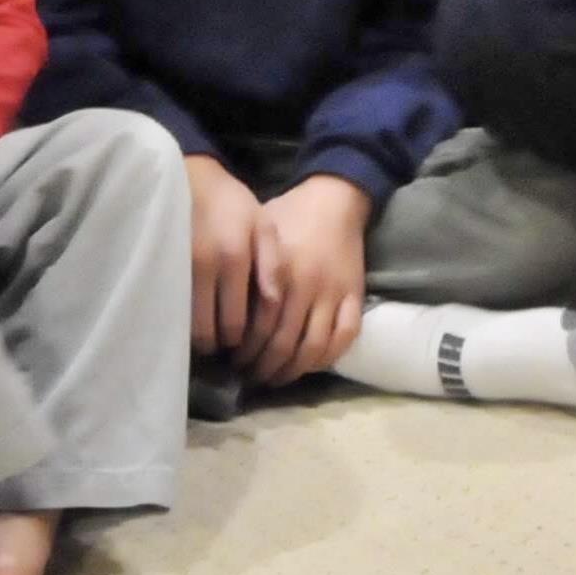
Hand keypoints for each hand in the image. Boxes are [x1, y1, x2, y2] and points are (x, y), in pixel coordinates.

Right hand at [185, 157, 262, 356]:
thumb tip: (274, 305)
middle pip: (206, 331)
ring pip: (183, 325)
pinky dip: (178, 318)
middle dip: (216, 342)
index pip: (235, 321)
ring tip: (205, 329)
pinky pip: (167, 308)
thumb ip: (273, 264)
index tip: (241, 342)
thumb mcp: (262, 224)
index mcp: (234, 257)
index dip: (238, 340)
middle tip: (222, 340)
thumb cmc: (231, 203)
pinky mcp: (157, 268)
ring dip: (194, 334)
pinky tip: (187, 313)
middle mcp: (203, 266)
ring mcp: (175, 268)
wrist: (188, 177)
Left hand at [243, 176, 372, 382]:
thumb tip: (220, 306)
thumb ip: (245, 268)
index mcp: (280, 271)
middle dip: (264, 367)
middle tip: (251, 375)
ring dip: (292, 370)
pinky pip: (345, 337)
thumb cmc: (288, 215)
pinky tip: (310, 364)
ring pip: (313, 348)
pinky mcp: (355, 295)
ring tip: (276, 377)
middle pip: (283, 343)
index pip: (259, 326)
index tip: (233, 361)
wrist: (334, 197)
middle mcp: (307, 286)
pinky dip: (328, 357)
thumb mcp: (258, 232)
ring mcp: (334, 293)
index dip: (245, 351)